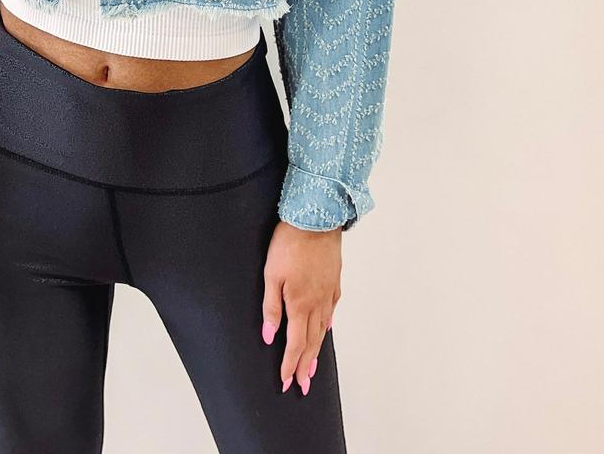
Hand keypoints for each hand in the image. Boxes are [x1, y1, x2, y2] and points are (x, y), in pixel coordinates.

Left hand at [261, 219, 341, 394]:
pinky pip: (332, 309)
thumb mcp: (271, 274)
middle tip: (303, 386)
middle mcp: (318, 302)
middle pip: (311, 341)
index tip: (287, 382)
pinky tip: (326, 329)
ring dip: (317, 350)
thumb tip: (269, 335)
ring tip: (313, 366)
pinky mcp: (334, 279)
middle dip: (306, 365)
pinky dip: (328, 324)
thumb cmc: (289, 243)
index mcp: (300, 304)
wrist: (316, 217)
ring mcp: (328, 292)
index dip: (290, 364)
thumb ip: (271, 307)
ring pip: (323, 328)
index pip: (295, 343)